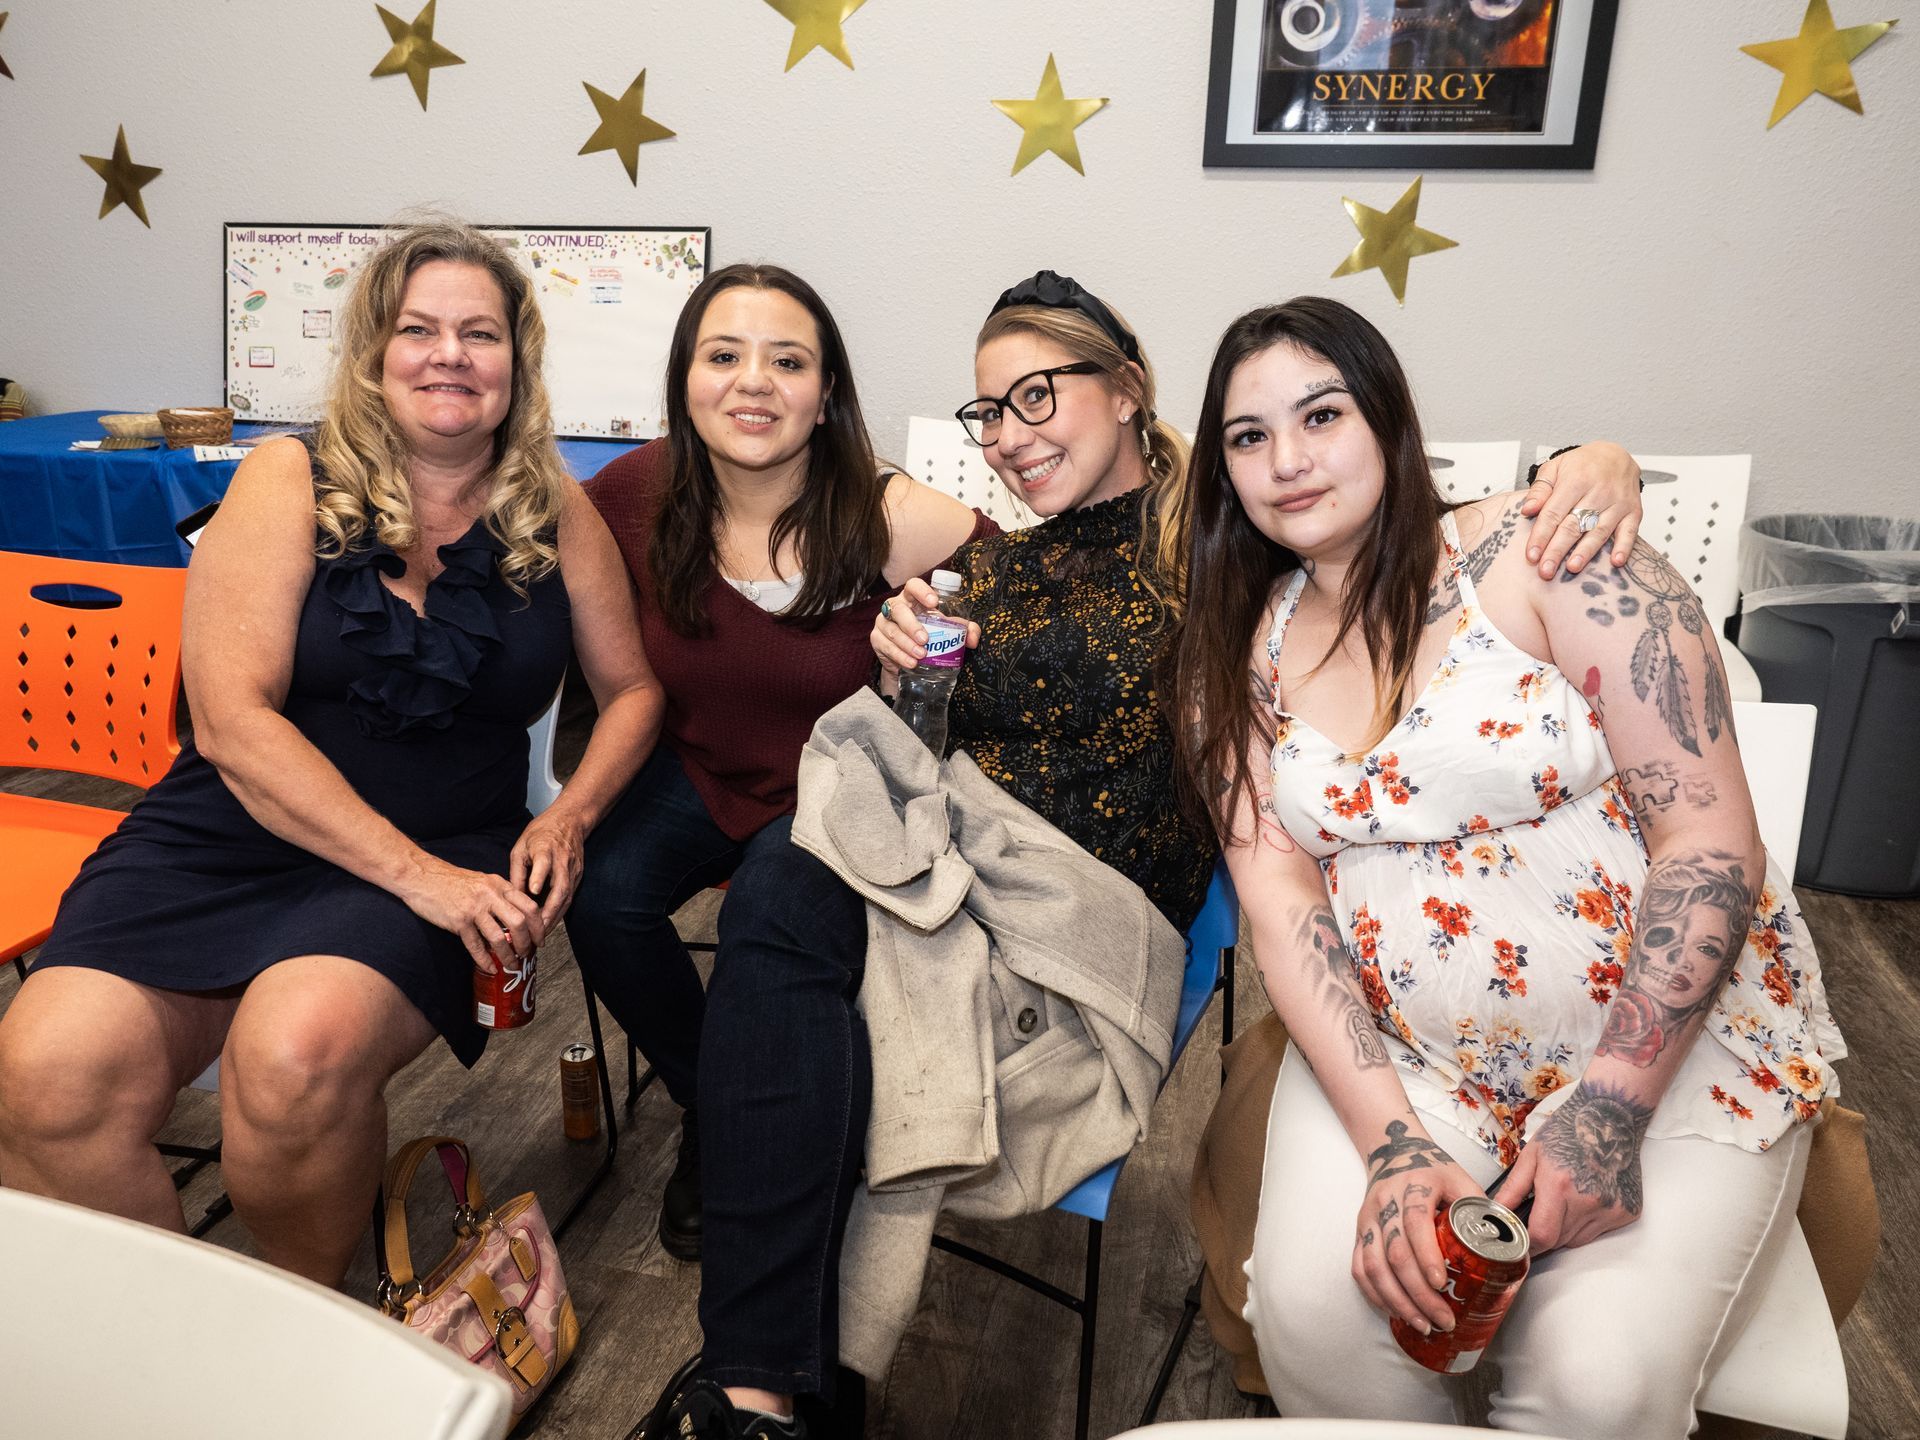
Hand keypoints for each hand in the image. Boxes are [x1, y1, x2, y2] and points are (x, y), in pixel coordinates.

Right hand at [402, 855, 545, 973]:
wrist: (422, 876)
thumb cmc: (452, 880)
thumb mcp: (483, 881)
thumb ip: (500, 894)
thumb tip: (516, 914)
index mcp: (499, 885)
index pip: (530, 906)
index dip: (539, 926)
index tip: (540, 939)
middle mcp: (490, 895)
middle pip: (520, 922)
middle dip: (527, 942)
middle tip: (527, 953)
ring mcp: (474, 908)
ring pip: (499, 937)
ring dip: (508, 955)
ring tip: (512, 964)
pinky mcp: (458, 921)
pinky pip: (476, 945)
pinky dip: (485, 960)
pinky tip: (490, 967)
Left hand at [510, 806, 586, 929]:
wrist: (570, 820)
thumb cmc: (541, 833)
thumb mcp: (520, 848)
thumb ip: (517, 873)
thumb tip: (512, 899)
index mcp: (545, 848)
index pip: (543, 863)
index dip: (539, 877)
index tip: (533, 891)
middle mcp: (562, 860)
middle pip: (559, 888)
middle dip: (549, 912)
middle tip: (536, 931)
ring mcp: (573, 868)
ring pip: (567, 897)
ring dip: (555, 917)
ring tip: (542, 934)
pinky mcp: (578, 874)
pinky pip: (569, 896)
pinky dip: (560, 911)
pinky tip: (550, 922)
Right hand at [870, 578, 979, 678]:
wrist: (908, 660)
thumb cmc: (929, 637)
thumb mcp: (948, 631)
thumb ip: (964, 631)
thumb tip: (973, 638)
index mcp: (912, 599)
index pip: (913, 585)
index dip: (922, 591)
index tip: (934, 602)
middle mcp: (895, 607)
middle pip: (898, 609)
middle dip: (911, 624)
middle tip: (925, 639)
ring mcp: (883, 623)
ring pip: (892, 630)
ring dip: (906, 644)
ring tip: (921, 655)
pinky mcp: (876, 639)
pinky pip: (885, 646)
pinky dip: (899, 655)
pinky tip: (911, 663)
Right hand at [1351, 1121, 1484, 1333]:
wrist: (1394, 1152)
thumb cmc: (1434, 1170)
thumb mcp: (1460, 1178)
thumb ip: (1480, 1209)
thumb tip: (1510, 1247)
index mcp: (1414, 1186)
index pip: (1414, 1222)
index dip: (1425, 1255)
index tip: (1440, 1283)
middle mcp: (1385, 1203)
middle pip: (1394, 1253)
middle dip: (1417, 1293)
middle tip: (1442, 1320)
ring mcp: (1367, 1219)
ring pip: (1373, 1266)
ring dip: (1396, 1300)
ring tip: (1421, 1324)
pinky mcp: (1359, 1232)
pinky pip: (1359, 1268)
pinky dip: (1375, 1294)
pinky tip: (1394, 1311)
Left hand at [1492, 1081, 1650, 1250]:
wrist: (1611, 1117)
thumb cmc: (1570, 1130)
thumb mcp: (1532, 1155)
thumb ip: (1512, 1190)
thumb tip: (1497, 1214)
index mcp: (1559, 1186)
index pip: (1542, 1236)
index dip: (1528, 1244)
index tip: (1520, 1241)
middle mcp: (1588, 1202)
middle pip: (1559, 1242)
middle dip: (1544, 1234)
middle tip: (1540, 1212)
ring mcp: (1611, 1209)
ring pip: (1578, 1240)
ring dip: (1565, 1230)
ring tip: (1565, 1200)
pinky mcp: (1627, 1212)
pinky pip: (1599, 1232)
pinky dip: (1587, 1223)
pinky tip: (1586, 1197)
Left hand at [1518, 442, 1642, 576]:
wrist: (1617, 455)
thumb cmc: (1582, 465)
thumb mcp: (1556, 467)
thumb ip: (1540, 489)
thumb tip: (1527, 509)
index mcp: (1575, 480)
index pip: (1554, 513)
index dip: (1541, 535)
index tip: (1531, 555)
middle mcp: (1598, 492)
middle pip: (1574, 526)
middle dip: (1558, 550)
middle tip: (1546, 571)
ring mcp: (1617, 503)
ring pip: (1599, 531)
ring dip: (1586, 552)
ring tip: (1572, 568)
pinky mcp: (1633, 512)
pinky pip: (1630, 531)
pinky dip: (1624, 547)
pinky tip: (1616, 562)